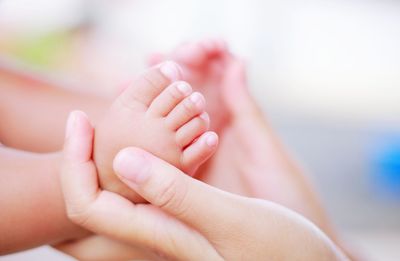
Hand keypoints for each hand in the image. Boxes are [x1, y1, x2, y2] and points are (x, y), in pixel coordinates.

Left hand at [60, 111, 346, 259]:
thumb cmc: (279, 250)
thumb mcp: (230, 219)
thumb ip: (178, 194)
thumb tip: (122, 159)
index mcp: (159, 232)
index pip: (88, 204)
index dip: (73, 162)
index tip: (80, 118)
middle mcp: (157, 229)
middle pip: (94, 197)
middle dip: (83, 155)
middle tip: (89, 115)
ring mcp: (172, 221)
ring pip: (121, 186)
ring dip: (112, 149)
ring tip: (122, 115)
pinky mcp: (190, 212)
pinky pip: (152, 181)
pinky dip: (146, 152)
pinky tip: (161, 133)